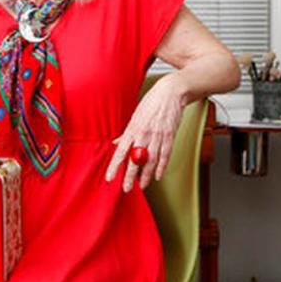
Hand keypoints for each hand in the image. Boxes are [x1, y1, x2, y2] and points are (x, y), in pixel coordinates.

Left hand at [105, 75, 184, 191]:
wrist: (170, 92)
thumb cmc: (152, 102)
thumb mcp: (135, 116)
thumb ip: (127, 133)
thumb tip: (118, 144)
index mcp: (133, 129)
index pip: (121, 152)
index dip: (115, 167)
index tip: (110, 178)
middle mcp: (144, 134)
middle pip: (135, 160)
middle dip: (130, 177)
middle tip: (127, 189)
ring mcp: (157, 136)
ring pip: (151, 161)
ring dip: (146, 176)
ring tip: (142, 186)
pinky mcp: (169, 136)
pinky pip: (165, 156)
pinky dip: (161, 167)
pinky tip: (157, 176)